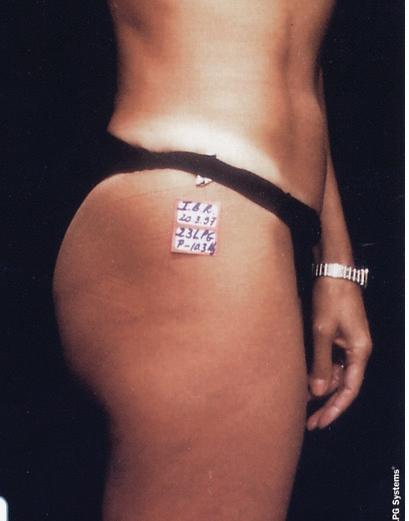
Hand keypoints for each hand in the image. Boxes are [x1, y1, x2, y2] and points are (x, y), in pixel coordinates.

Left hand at [306, 277, 371, 429]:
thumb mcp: (322, 331)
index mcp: (359, 351)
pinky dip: (318, 371)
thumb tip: (318, 392)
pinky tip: (304, 380)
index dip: (335, 409)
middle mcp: (356, 350)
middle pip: (343, 384)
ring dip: (320, 388)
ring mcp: (347, 342)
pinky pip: (329, 360)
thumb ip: (320, 362)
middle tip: (309, 422)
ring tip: (301, 404)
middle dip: (326, 404)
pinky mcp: (337, 335)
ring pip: (335, 373)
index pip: (350, 389)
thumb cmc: (330, 297)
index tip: (320, 423)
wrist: (332, 270)